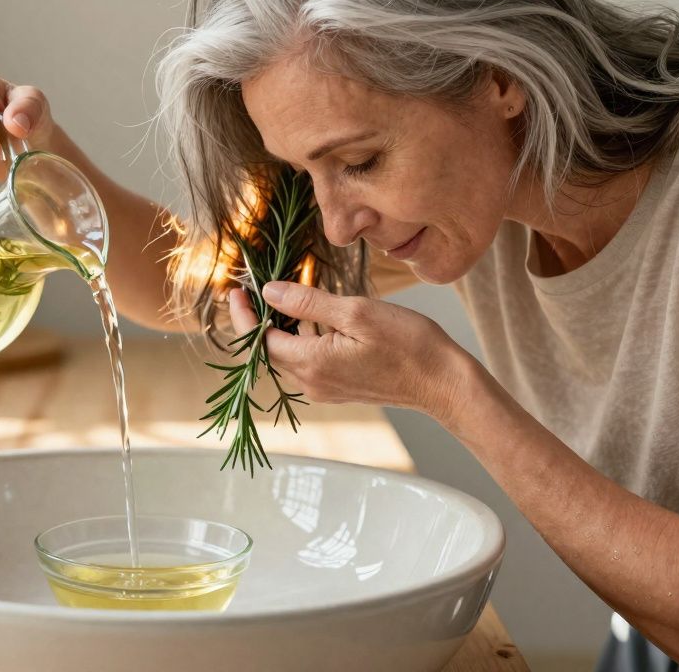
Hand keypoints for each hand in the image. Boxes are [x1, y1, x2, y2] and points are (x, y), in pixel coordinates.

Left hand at [228, 281, 469, 421]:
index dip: (244, 315)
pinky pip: (307, 362)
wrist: (442, 382)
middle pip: (269, 350)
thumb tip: (269, 291)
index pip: (259, 341)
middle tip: (254, 288)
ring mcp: (324, 388)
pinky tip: (313, 317)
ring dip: (281, 327)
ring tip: (283, 296)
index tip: (236, 290)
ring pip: (288, 355)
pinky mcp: (338, 387)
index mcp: (310, 364)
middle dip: (258, 320)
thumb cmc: (407, 343)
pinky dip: (301, 338)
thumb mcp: (355, 312)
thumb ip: (307, 304)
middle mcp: (311, 383)